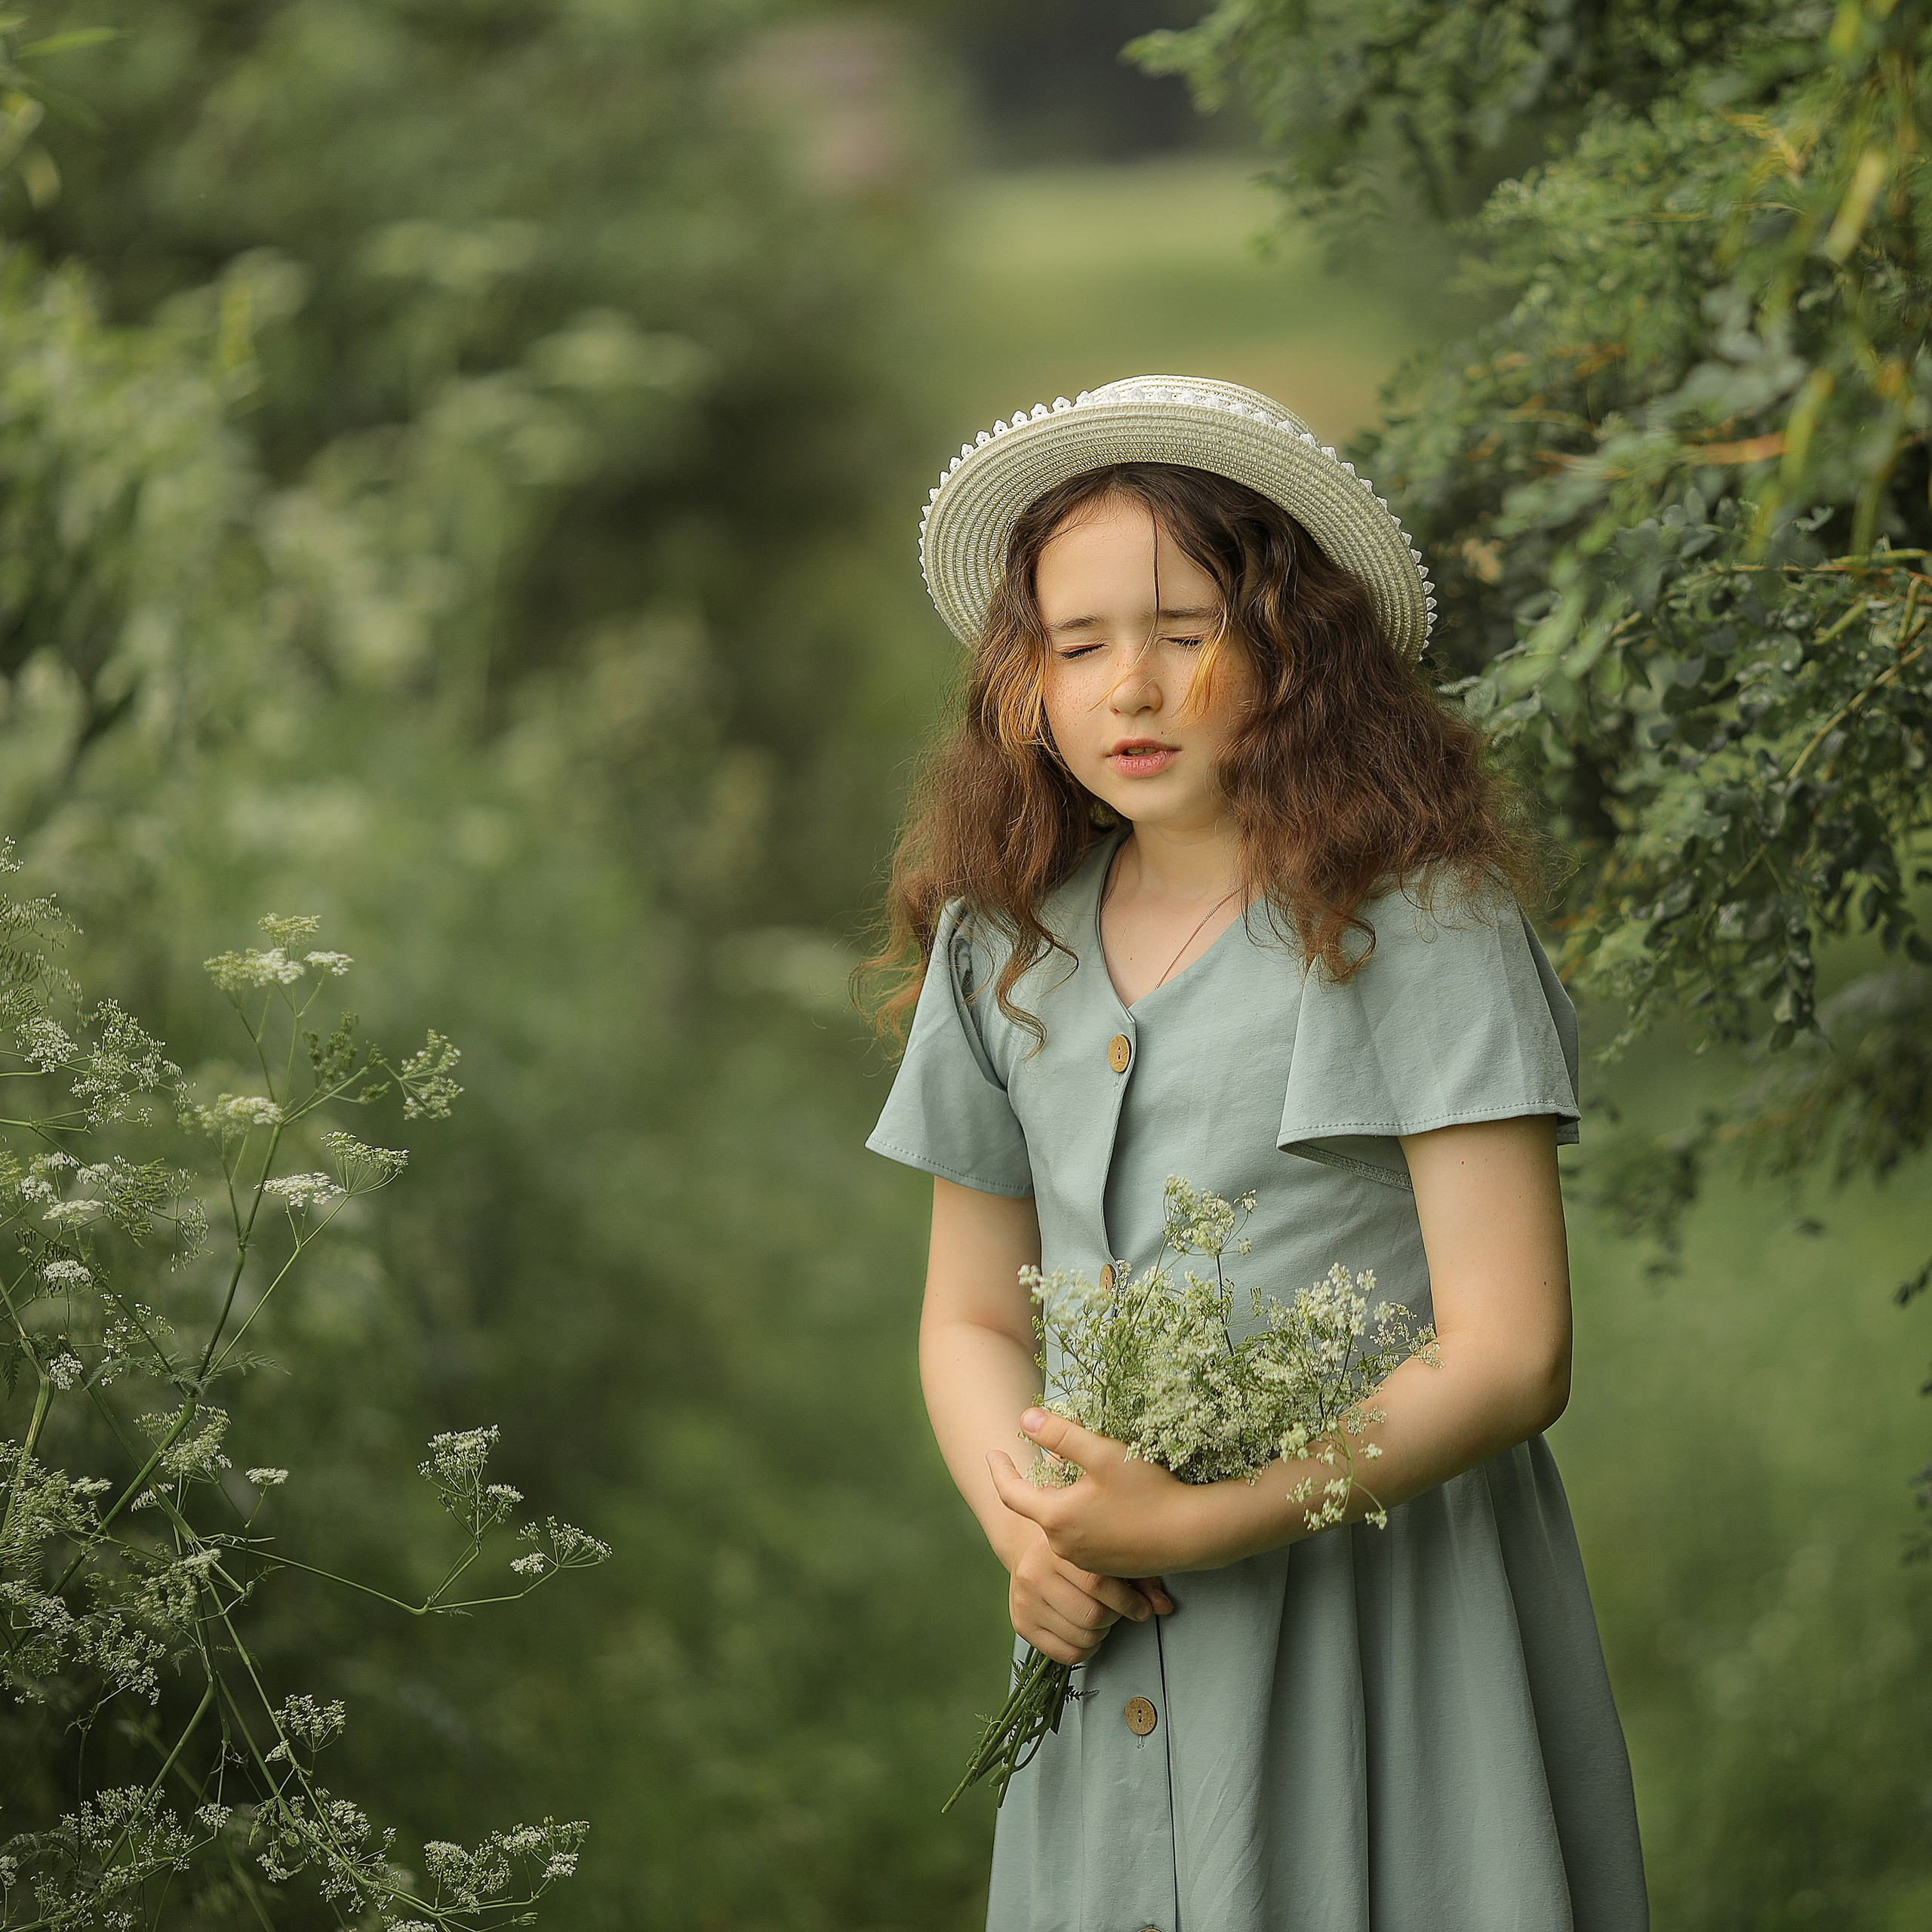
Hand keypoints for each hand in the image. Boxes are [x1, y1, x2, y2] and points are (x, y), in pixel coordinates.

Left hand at [987, 1408, 1204, 1580]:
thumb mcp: (1102, 1454)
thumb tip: (1024, 1417)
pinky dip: (1085, 1518)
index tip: (992, 1453)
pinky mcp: (1107, 1568)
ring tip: (1085, 1476)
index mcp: (1056, 1517)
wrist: (1192, 1534)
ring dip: (1065, 1501)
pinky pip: (1083, 1539)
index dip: (999, 1471)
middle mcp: (1064, 1545)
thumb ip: (1061, 1435)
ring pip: (1062, 1523)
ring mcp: (1085, 1561)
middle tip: (1053, 1454)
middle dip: (1041, 1481)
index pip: (1011, 1494)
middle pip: (1039, 1507)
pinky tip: (1109, 1502)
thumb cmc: (1148, 1491)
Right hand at [999, 1517, 1173, 1665]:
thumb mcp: (1107, 1551)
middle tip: (1117, 1610)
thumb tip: (1164, 1606)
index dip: (1128, 1601)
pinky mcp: (1021, 1624)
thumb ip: (1139, 1576)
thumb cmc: (1077, 1551)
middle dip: (1114, 1617)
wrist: (1030, 1549)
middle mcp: (1034, 1573)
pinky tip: (1087, 1630)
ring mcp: (1024, 1600)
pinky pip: (1066, 1654)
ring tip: (1100, 1616)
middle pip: (1091, 1615)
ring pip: (1081, 1637)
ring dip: (1101, 1633)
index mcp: (1056, 1547)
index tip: (1142, 1608)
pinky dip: (1086, 1649)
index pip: (1098, 1583)